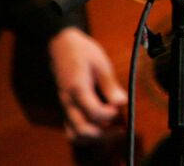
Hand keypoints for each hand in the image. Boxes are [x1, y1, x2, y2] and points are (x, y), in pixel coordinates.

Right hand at [47, 27, 126, 142]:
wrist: (61, 46)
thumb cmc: (82, 52)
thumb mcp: (101, 63)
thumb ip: (110, 85)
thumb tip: (121, 102)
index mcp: (77, 89)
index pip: (93, 112)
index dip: (110, 114)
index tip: (121, 107)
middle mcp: (68, 102)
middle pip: (82, 131)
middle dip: (104, 134)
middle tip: (122, 129)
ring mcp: (65, 107)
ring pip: (75, 134)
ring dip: (95, 137)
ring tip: (114, 130)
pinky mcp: (66, 108)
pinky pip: (72, 129)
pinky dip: (87, 133)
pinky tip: (103, 126)